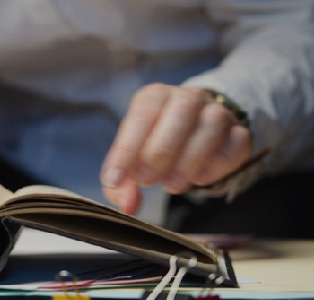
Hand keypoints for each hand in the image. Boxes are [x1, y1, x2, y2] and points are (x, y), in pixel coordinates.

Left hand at [100, 84, 250, 214]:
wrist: (192, 131)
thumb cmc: (153, 145)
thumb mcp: (131, 159)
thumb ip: (122, 184)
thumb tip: (129, 205)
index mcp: (154, 98)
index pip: (140, 116)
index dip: (126, 150)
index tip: (116, 179)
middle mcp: (187, 97)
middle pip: (181, 111)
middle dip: (161, 151)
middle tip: (148, 180)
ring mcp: (216, 111)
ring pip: (212, 124)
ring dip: (190, 159)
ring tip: (172, 185)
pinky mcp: (238, 131)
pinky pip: (236, 142)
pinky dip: (219, 163)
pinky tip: (200, 179)